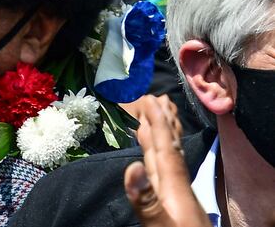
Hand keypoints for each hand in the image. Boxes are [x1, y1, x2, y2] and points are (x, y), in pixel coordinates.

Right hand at [123, 95, 209, 226]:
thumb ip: (148, 202)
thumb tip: (132, 168)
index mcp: (175, 191)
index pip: (166, 150)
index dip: (158, 124)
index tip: (151, 99)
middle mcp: (178, 191)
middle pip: (170, 151)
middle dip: (162, 125)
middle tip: (156, 100)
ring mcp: (178, 202)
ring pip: (169, 164)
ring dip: (161, 141)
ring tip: (154, 123)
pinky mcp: (176, 212)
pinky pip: (167, 178)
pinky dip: (160, 164)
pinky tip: (155, 165)